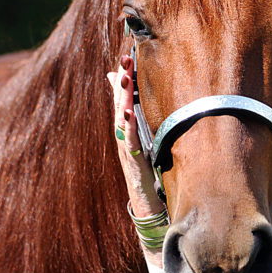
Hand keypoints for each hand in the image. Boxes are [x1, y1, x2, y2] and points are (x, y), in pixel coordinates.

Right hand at [107, 55, 165, 262]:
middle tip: (124, 60)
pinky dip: (127, 129)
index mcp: (129, 136)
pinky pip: (128, 145)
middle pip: (119, 107)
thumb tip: (145, 111)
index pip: (124, 102)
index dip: (123, 79)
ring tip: (123, 78)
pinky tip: (128, 113)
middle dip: (121, 83)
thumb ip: (148, 132)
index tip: (126, 56)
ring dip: (121, 100)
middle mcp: (124, 142)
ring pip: (120, 123)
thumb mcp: (151, 150)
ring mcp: (126, 155)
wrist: (151, 216)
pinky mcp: (132, 169)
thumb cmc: (152, 181)